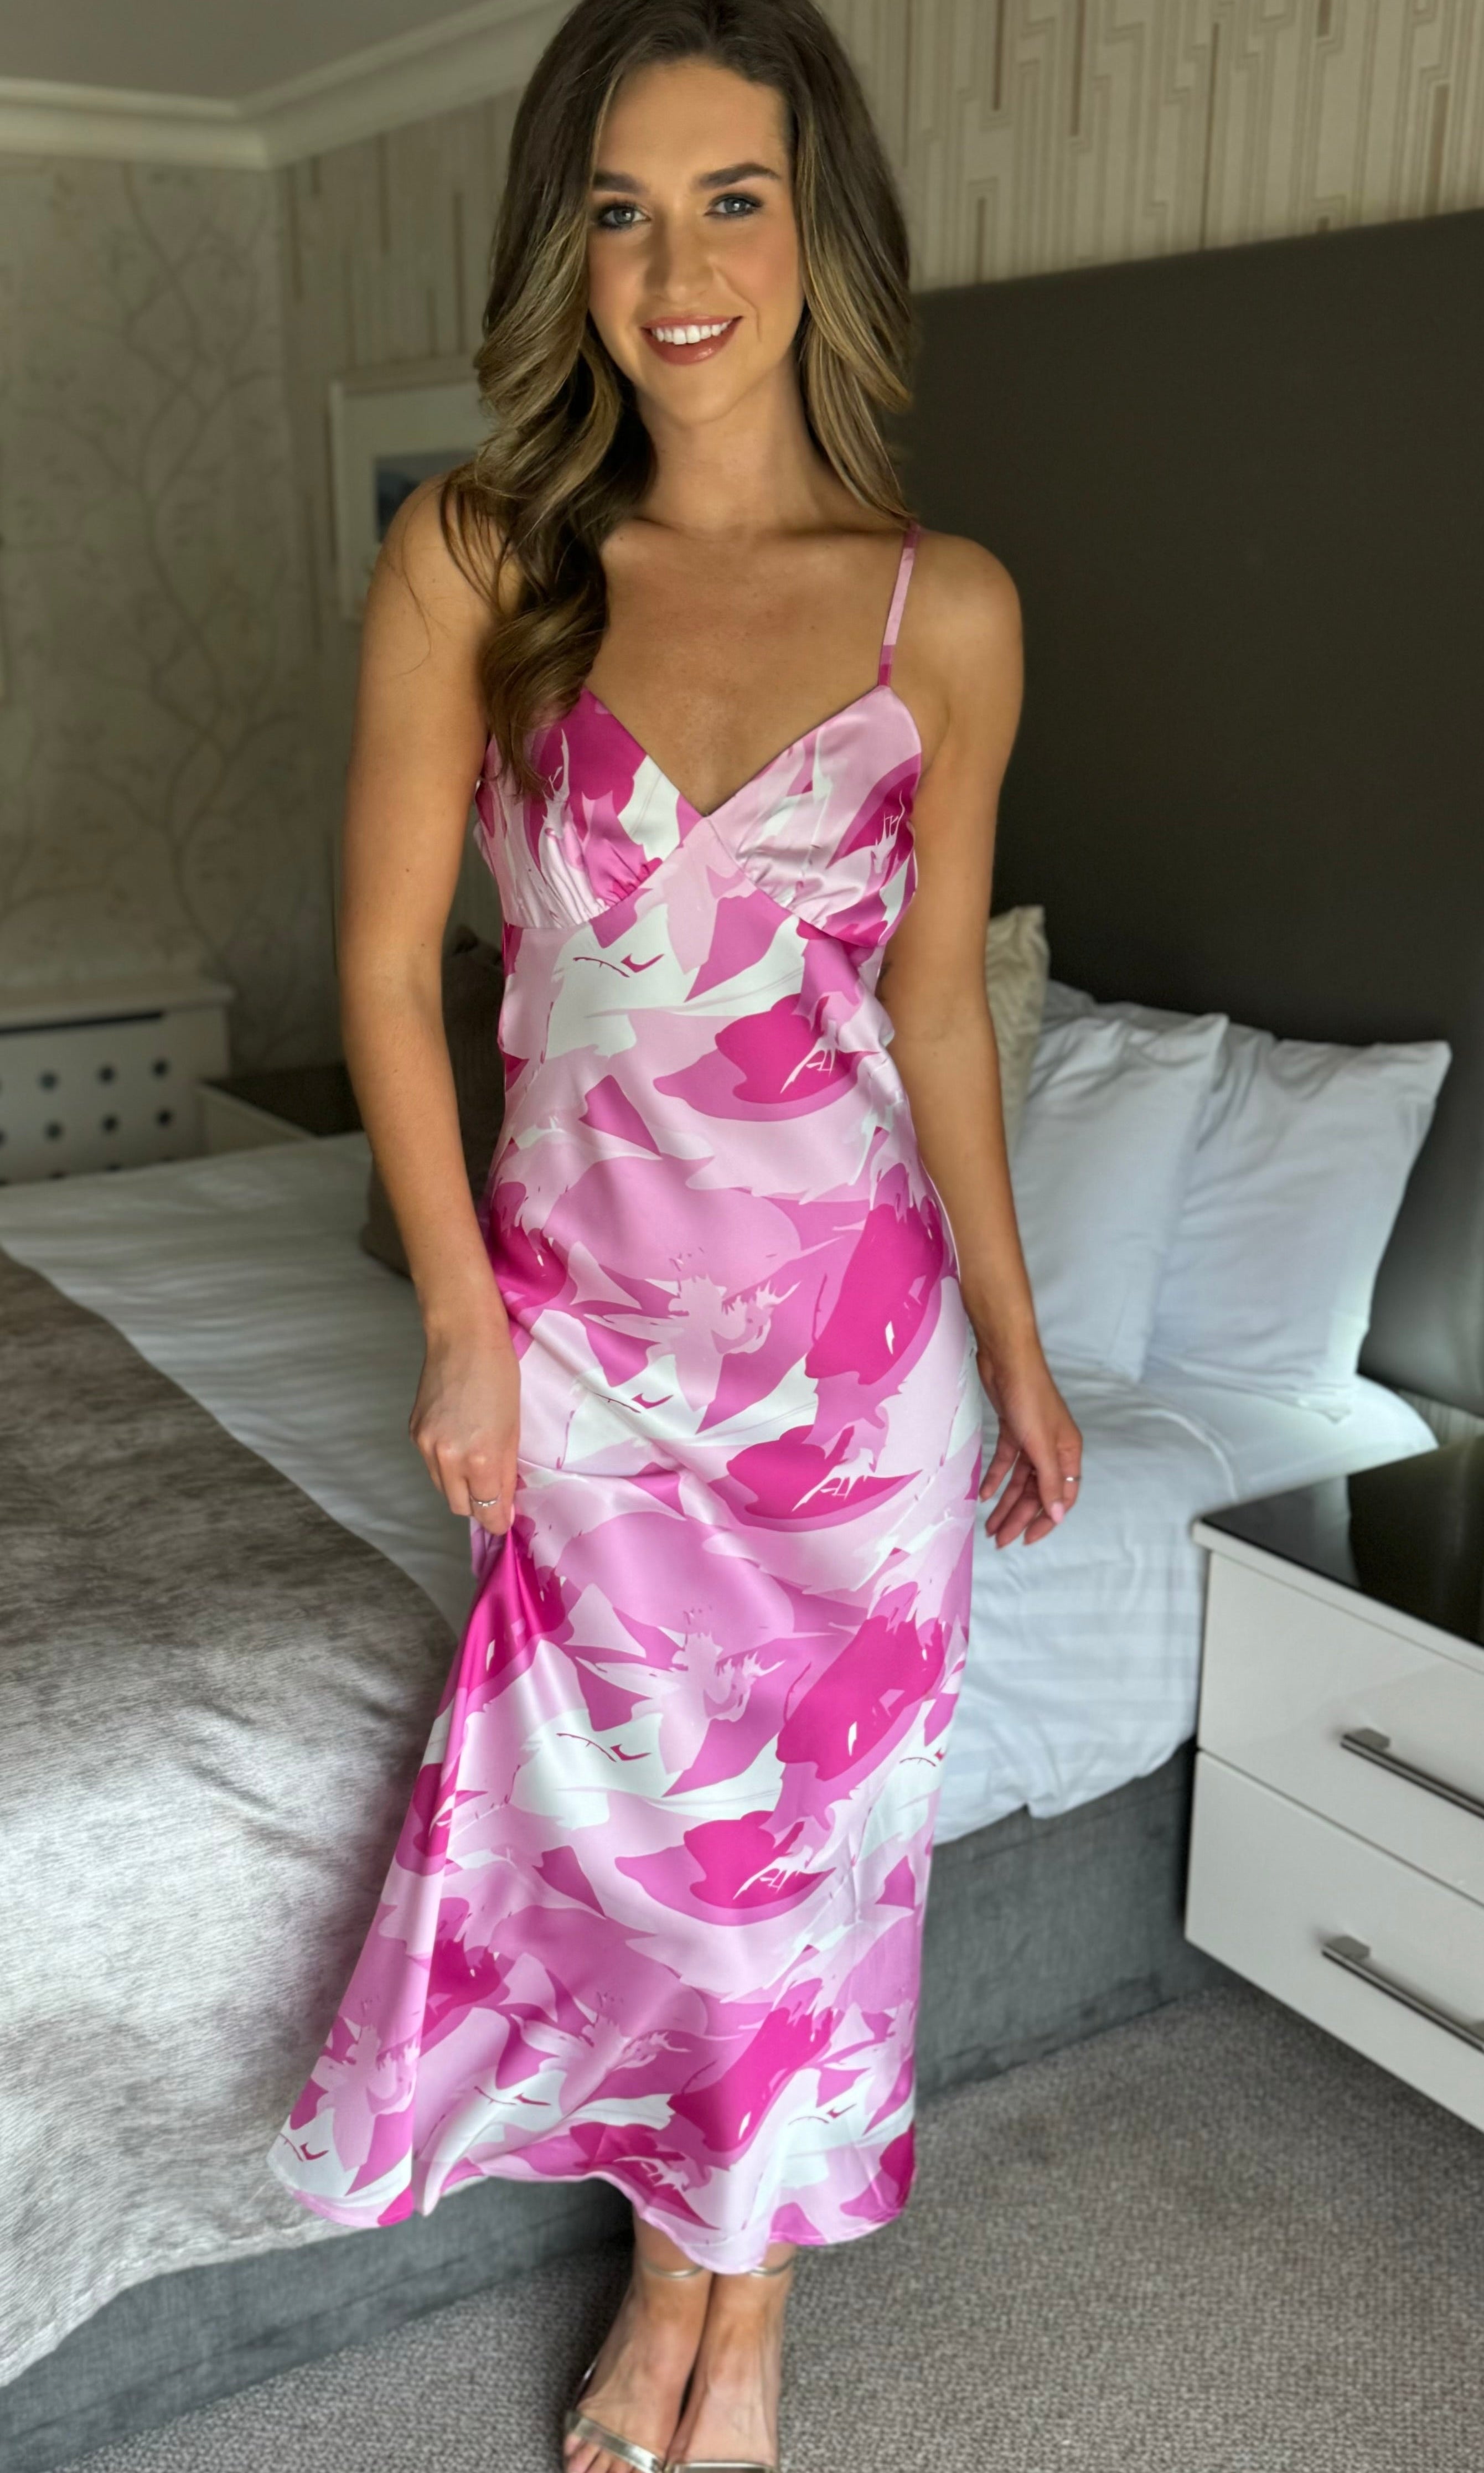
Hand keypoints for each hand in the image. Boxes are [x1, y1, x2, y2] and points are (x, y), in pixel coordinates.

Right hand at [410, 1324, 520, 1536]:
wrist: (463, 1338)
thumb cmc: (500, 1376)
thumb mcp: (514, 1430)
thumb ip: (507, 1473)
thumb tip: (504, 1509)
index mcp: (479, 1457)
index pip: (486, 1510)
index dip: (498, 1521)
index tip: (505, 1521)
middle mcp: (447, 1457)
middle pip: (459, 1506)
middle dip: (478, 1506)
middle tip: (494, 1492)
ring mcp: (425, 1445)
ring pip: (443, 1487)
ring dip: (461, 1486)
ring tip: (477, 1462)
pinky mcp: (413, 1432)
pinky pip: (430, 1464)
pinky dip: (446, 1464)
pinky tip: (459, 1442)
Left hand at [976, 1340, 1081, 1547]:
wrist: (1007, 1359)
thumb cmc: (1029, 1396)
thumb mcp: (1040, 1444)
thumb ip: (1049, 1481)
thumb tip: (1057, 1515)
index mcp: (1068, 1452)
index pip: (1062, 1496)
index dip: (1045, 1520)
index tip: (1026, 1540)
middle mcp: (1054, 1448)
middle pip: (1038, 1492)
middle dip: (1019, 1517)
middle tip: (999, 1539)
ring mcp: (1033, 1439)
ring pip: (1021, 1480)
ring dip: (1005, 1503)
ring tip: (989, 1526)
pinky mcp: (1014, 1430)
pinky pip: (1007, 1462)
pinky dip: (996, 1479)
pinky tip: (983, 1494)